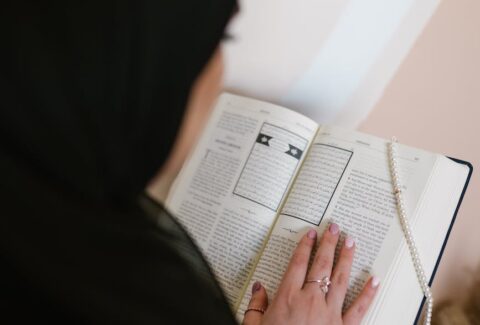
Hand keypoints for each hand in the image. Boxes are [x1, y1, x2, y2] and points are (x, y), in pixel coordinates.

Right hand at [243, 224, 378, 324]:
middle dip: (329, 244)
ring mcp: (329, 315)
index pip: (298, 263)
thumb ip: (255, 306)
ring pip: (340, 280)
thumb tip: (258, 288)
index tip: (311, 234)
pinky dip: (368, 293)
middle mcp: (310, 302)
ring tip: (352, 242)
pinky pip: (359, 309)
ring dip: (346, 259)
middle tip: (335, 228)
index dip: (305, 246)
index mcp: (288, 298)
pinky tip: (374, 279)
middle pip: (321, 265)